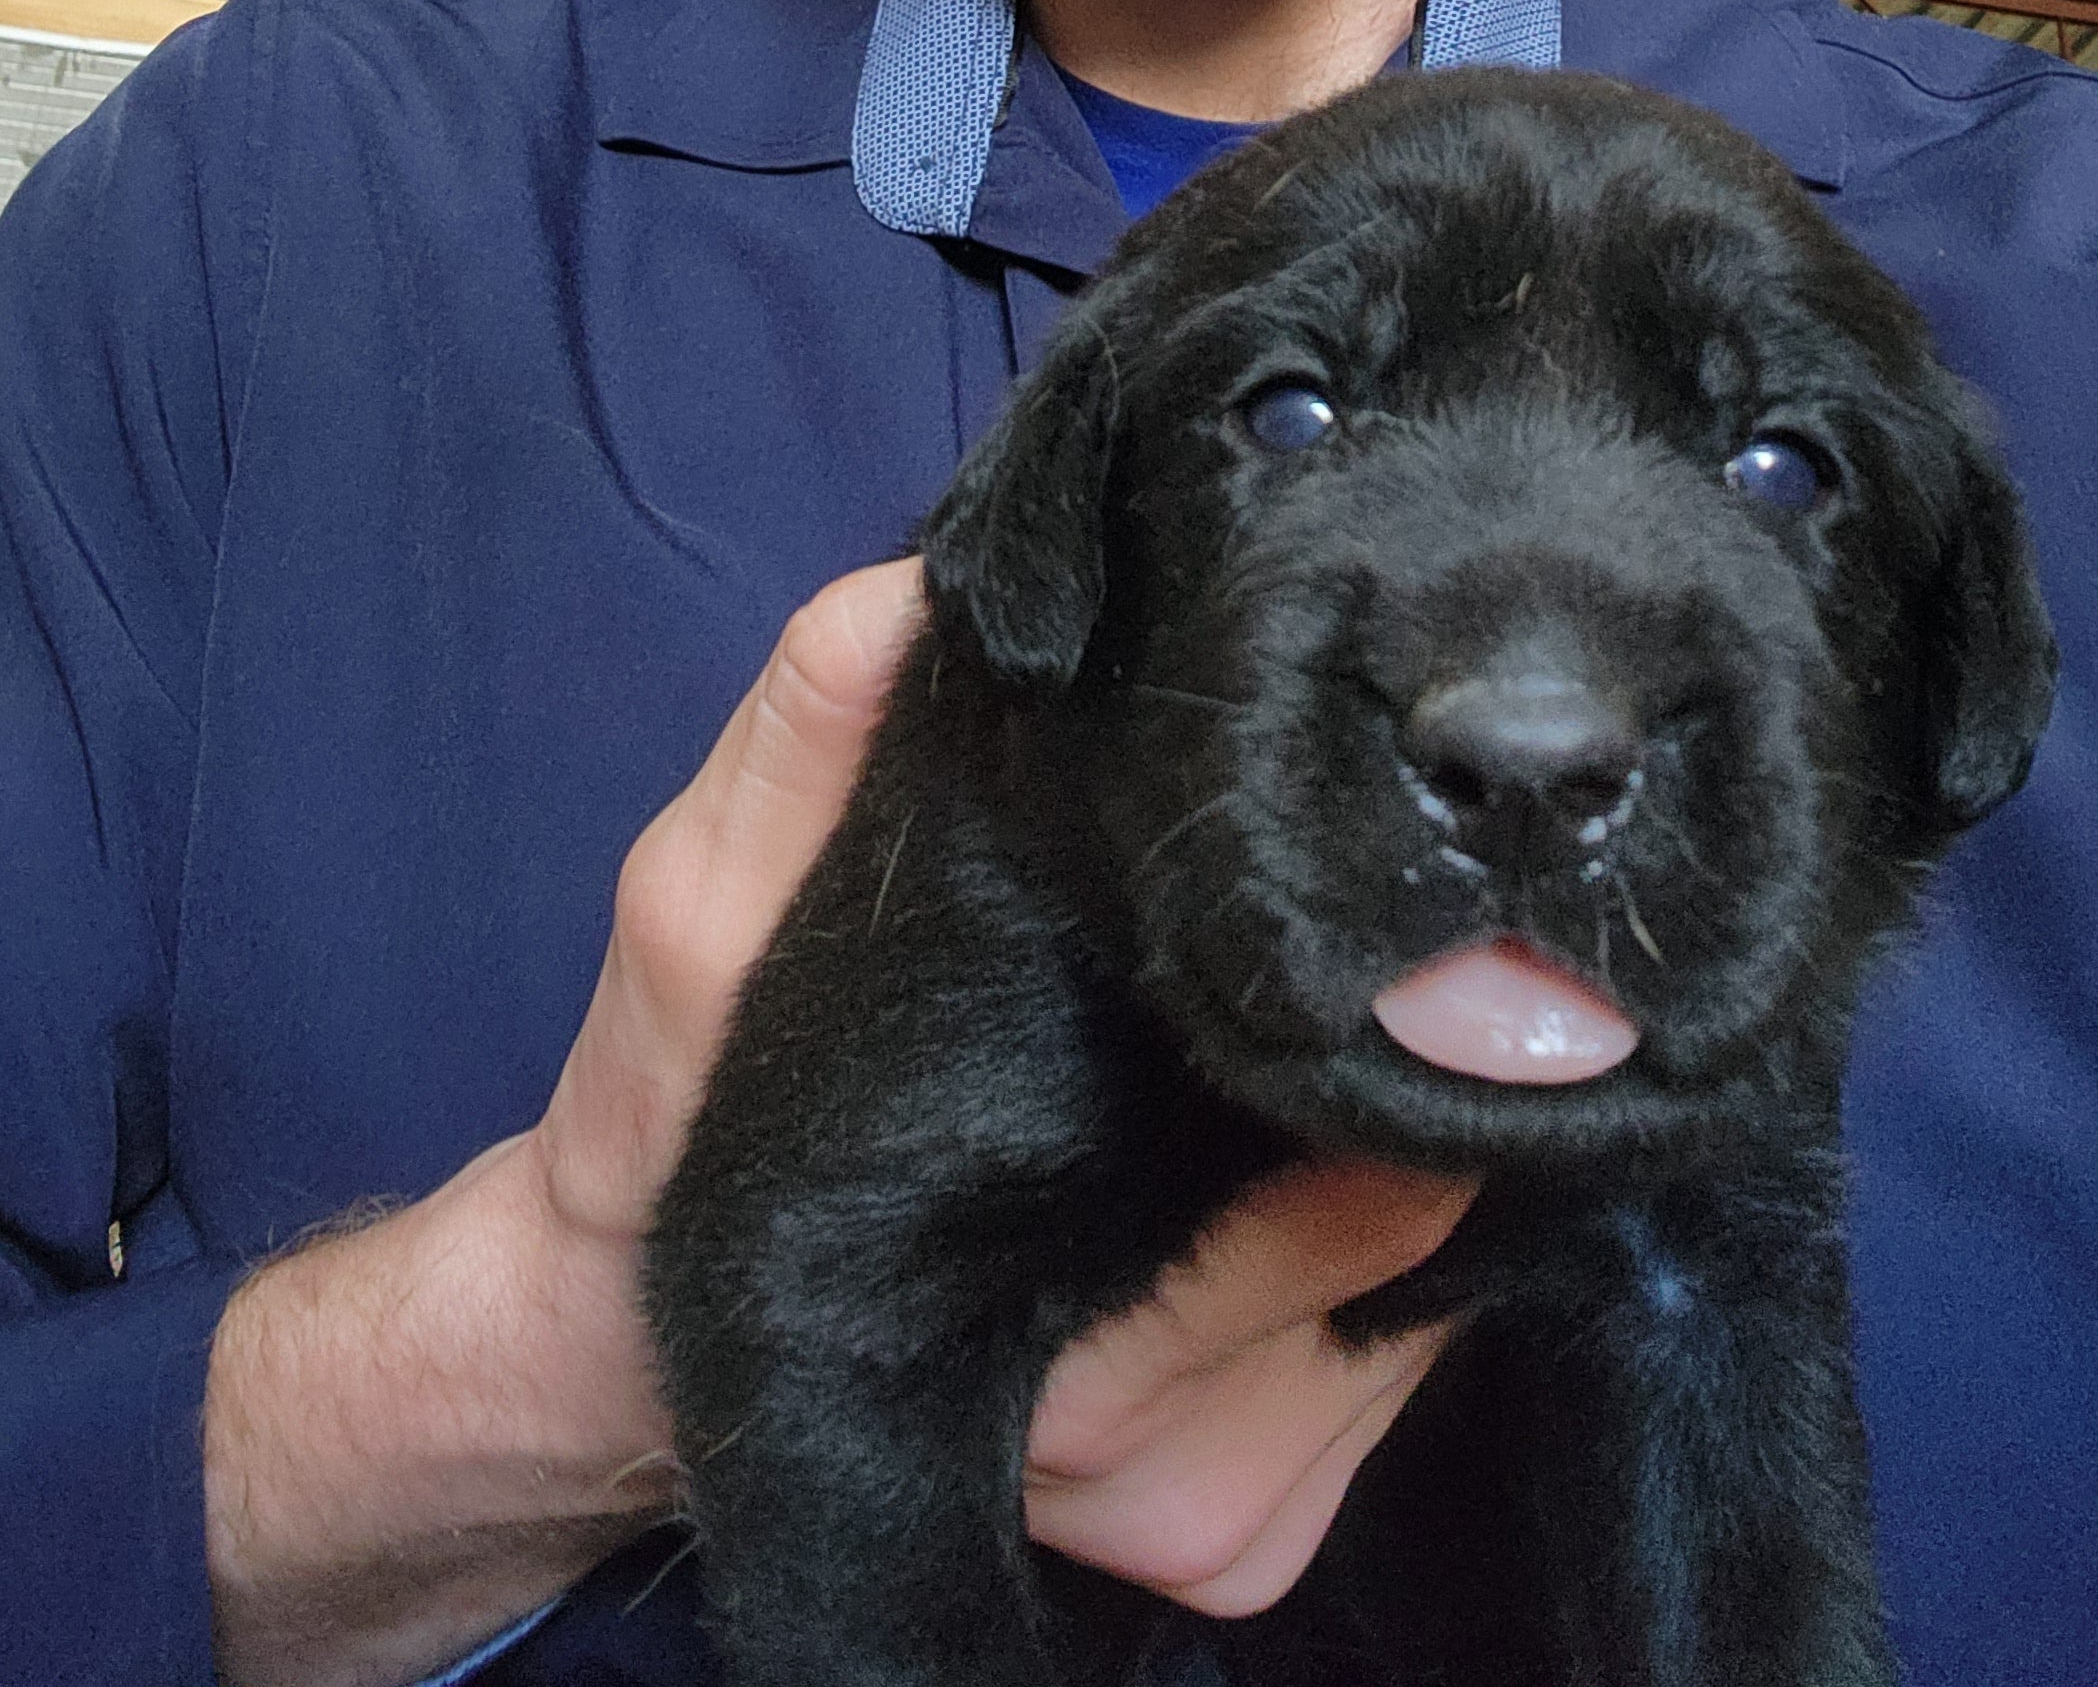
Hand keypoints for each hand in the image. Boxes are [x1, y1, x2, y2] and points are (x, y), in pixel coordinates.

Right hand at [211, 554, 1465, 1681]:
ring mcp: (1201, 1525)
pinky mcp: (1237, 1548)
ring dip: (1391, 1165)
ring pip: (1424, 1305)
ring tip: (1313, 1033)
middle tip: (1373, 938)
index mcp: (1031, 1309)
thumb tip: (917, 598)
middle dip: (1401, 1078)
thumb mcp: (697, 908)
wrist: (624, 1335)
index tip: (1378, 902)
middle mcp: (1137, 1457)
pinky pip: (1392, 1371)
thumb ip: (802, 752)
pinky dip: (1371, 1265)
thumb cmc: (672, 1113)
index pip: (1347, 1174)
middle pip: (1412, 1234)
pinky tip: (1287, 1155)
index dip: (1379, 1018)